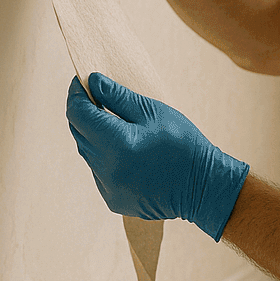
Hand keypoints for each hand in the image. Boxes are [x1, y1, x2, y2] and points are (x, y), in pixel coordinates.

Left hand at [66, 72, 248, 239]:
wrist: (203, 187)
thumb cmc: (183, 144)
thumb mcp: (154, 112)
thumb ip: (119, 97)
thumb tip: (93, 81)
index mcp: (116, 143)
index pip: (78, 113)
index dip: (76, 94)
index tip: (83, 81)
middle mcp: (106, 168)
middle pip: (78, 133)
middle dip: (84, 112)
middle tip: (97, 97)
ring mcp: (108, 187)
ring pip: (88, 153)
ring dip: (94, 135)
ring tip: (115, 124)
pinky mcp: (113, 199)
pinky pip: (98, 171)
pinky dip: (105, 157)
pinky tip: (125, 151)